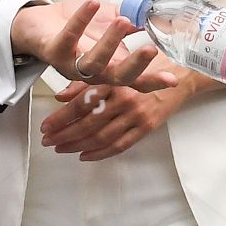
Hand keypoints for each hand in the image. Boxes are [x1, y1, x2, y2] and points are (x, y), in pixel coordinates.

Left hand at [12, 0, 178, 93]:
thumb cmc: (77, 28)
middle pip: (118, 77)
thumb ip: (129, 20)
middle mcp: (93, 71)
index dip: (153, 80)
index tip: (173, 78)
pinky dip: (81, 20)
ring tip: (123, 20)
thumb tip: (150, 15)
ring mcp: (73, 64)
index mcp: (109, 66)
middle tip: (151, 49)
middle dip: (136, 65)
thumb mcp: (109, 22)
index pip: (135, 79)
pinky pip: (68, 38)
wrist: (39, 25)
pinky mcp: (54, 51)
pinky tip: (92, 4)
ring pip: (94, 63)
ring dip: (110, 41)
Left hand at [40, 78, 192, 161]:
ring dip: (77, 146)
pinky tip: (85, 155)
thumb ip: (86, 83)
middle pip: (87, 123)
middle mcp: (123, 98)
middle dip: (64, 135)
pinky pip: (120, 145)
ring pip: (101, 137)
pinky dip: (100, 153)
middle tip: (48, 141)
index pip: (80, 103)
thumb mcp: (113, 69)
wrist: (179, 75)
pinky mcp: (146, 127)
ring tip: (61, 149)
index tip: (45, 126)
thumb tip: (60, 97)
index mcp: (112, 82)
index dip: (60, 117)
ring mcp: (136, 115)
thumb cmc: (143, 69)